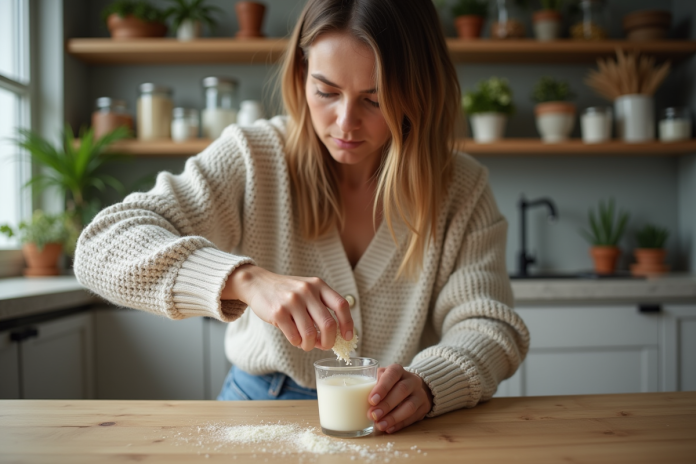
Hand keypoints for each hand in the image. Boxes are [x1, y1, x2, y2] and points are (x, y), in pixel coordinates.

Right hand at [221, 264, 352, 351]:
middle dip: (329, 341)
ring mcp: (292, 301)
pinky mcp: (278, 312)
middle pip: (328, 324)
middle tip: (325, 346)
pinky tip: (295, 339)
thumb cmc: (287, 292)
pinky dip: (297, 343)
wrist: (258, 283)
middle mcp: (307, 291)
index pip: (341, 305)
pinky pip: (294, 336)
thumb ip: (321, 307)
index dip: (348, 324)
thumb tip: (335, 337)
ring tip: (306, 344)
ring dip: (310, 345)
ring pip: (310, 334)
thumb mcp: (307, 290)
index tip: (348, 337)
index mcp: (319, 285)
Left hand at [367, 365, 432, 433]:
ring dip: (393, 418)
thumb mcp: (381, 378)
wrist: (412, 387)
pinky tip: (389, 429)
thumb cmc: (389, 383)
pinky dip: (400, 424)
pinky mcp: (424, 407)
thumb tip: (366, 402)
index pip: (392, 374)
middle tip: (373, 415)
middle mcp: (412, 379)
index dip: (382, 387)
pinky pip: (413, 417)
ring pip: (409, 406)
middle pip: (402, 391)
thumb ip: (374, 385)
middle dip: (386, 405)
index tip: (372, 400)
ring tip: (380, 425)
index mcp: (398, 370)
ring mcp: (420, 393)